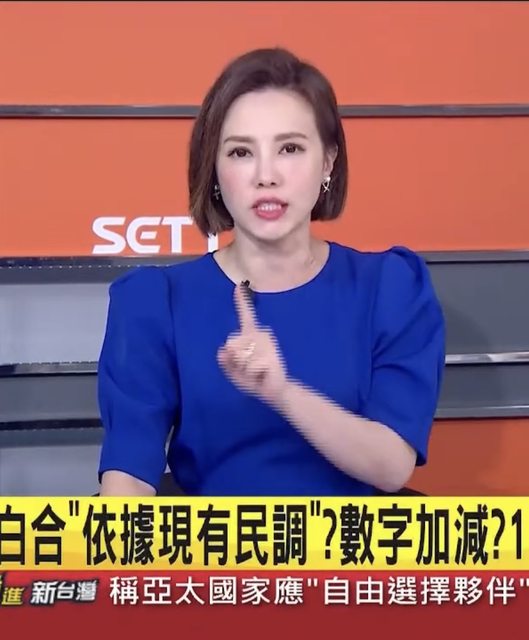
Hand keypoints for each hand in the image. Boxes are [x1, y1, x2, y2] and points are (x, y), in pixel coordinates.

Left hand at [217, 284, 288, 406]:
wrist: (273, 391)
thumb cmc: (253, 379)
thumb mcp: (233, 372)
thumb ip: (226, 362)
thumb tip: (222, 350)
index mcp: (250, 335)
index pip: (245, 315)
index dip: (242, 301)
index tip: (238, 286)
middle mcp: (260, 334)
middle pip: (231, 343)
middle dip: (234, 359)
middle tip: (247, 368)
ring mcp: (267, 343)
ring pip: (240, 355)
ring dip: (243, 368)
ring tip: (255, 371)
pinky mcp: (272, 355)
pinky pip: (250, 365)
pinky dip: (251, 374)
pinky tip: (261, 374)